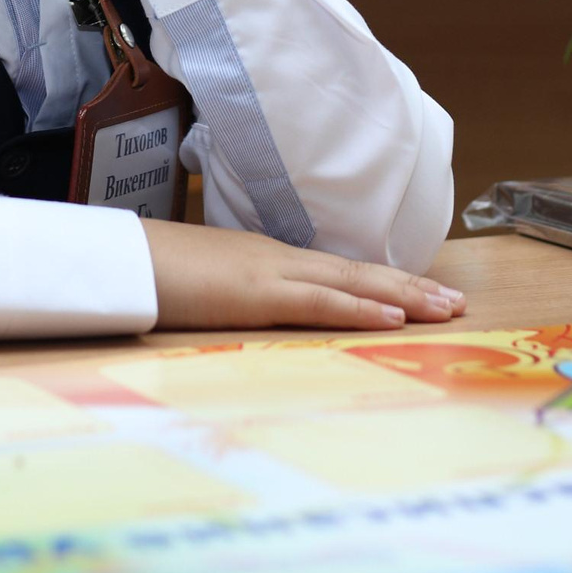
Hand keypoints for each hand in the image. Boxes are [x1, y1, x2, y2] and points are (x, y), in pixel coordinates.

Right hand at [142, 219, 464, 330]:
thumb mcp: (200, 283)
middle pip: (358, 270)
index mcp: (264, 258)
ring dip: (403, 294)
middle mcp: (277, 259)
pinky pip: (319, 302)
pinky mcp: (256, 293)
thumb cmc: (147, 270)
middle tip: (457, 300)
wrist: (115, 256)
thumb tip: (242, 305)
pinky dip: (360, 307)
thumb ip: (229, 291)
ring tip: (447, 306)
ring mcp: (269, 272)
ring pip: (352, 281)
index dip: (382, 280)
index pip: (337, 270)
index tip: (422, 292)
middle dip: (411, 285)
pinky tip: (393, 315)